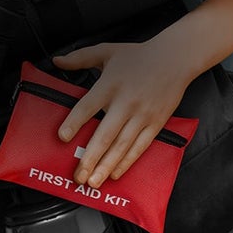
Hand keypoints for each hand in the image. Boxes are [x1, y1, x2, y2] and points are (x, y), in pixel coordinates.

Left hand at [51, 40, 200, 188]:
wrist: (175, 58)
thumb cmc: (139, 55)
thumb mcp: (107, 51)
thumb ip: (79, 58)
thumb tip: (57, 61)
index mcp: (110, 85)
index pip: (88, 106)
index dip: (75, 122)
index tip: (62, 137)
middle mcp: (125, 102)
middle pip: (105, 134)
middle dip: (90, 157)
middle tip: (78, 176)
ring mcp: (142, 115)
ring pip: (122, 145)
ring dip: (107, 166)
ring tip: (94, 182)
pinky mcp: (155, 123)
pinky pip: (140, 146)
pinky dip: (127, 161)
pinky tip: (116, 173)